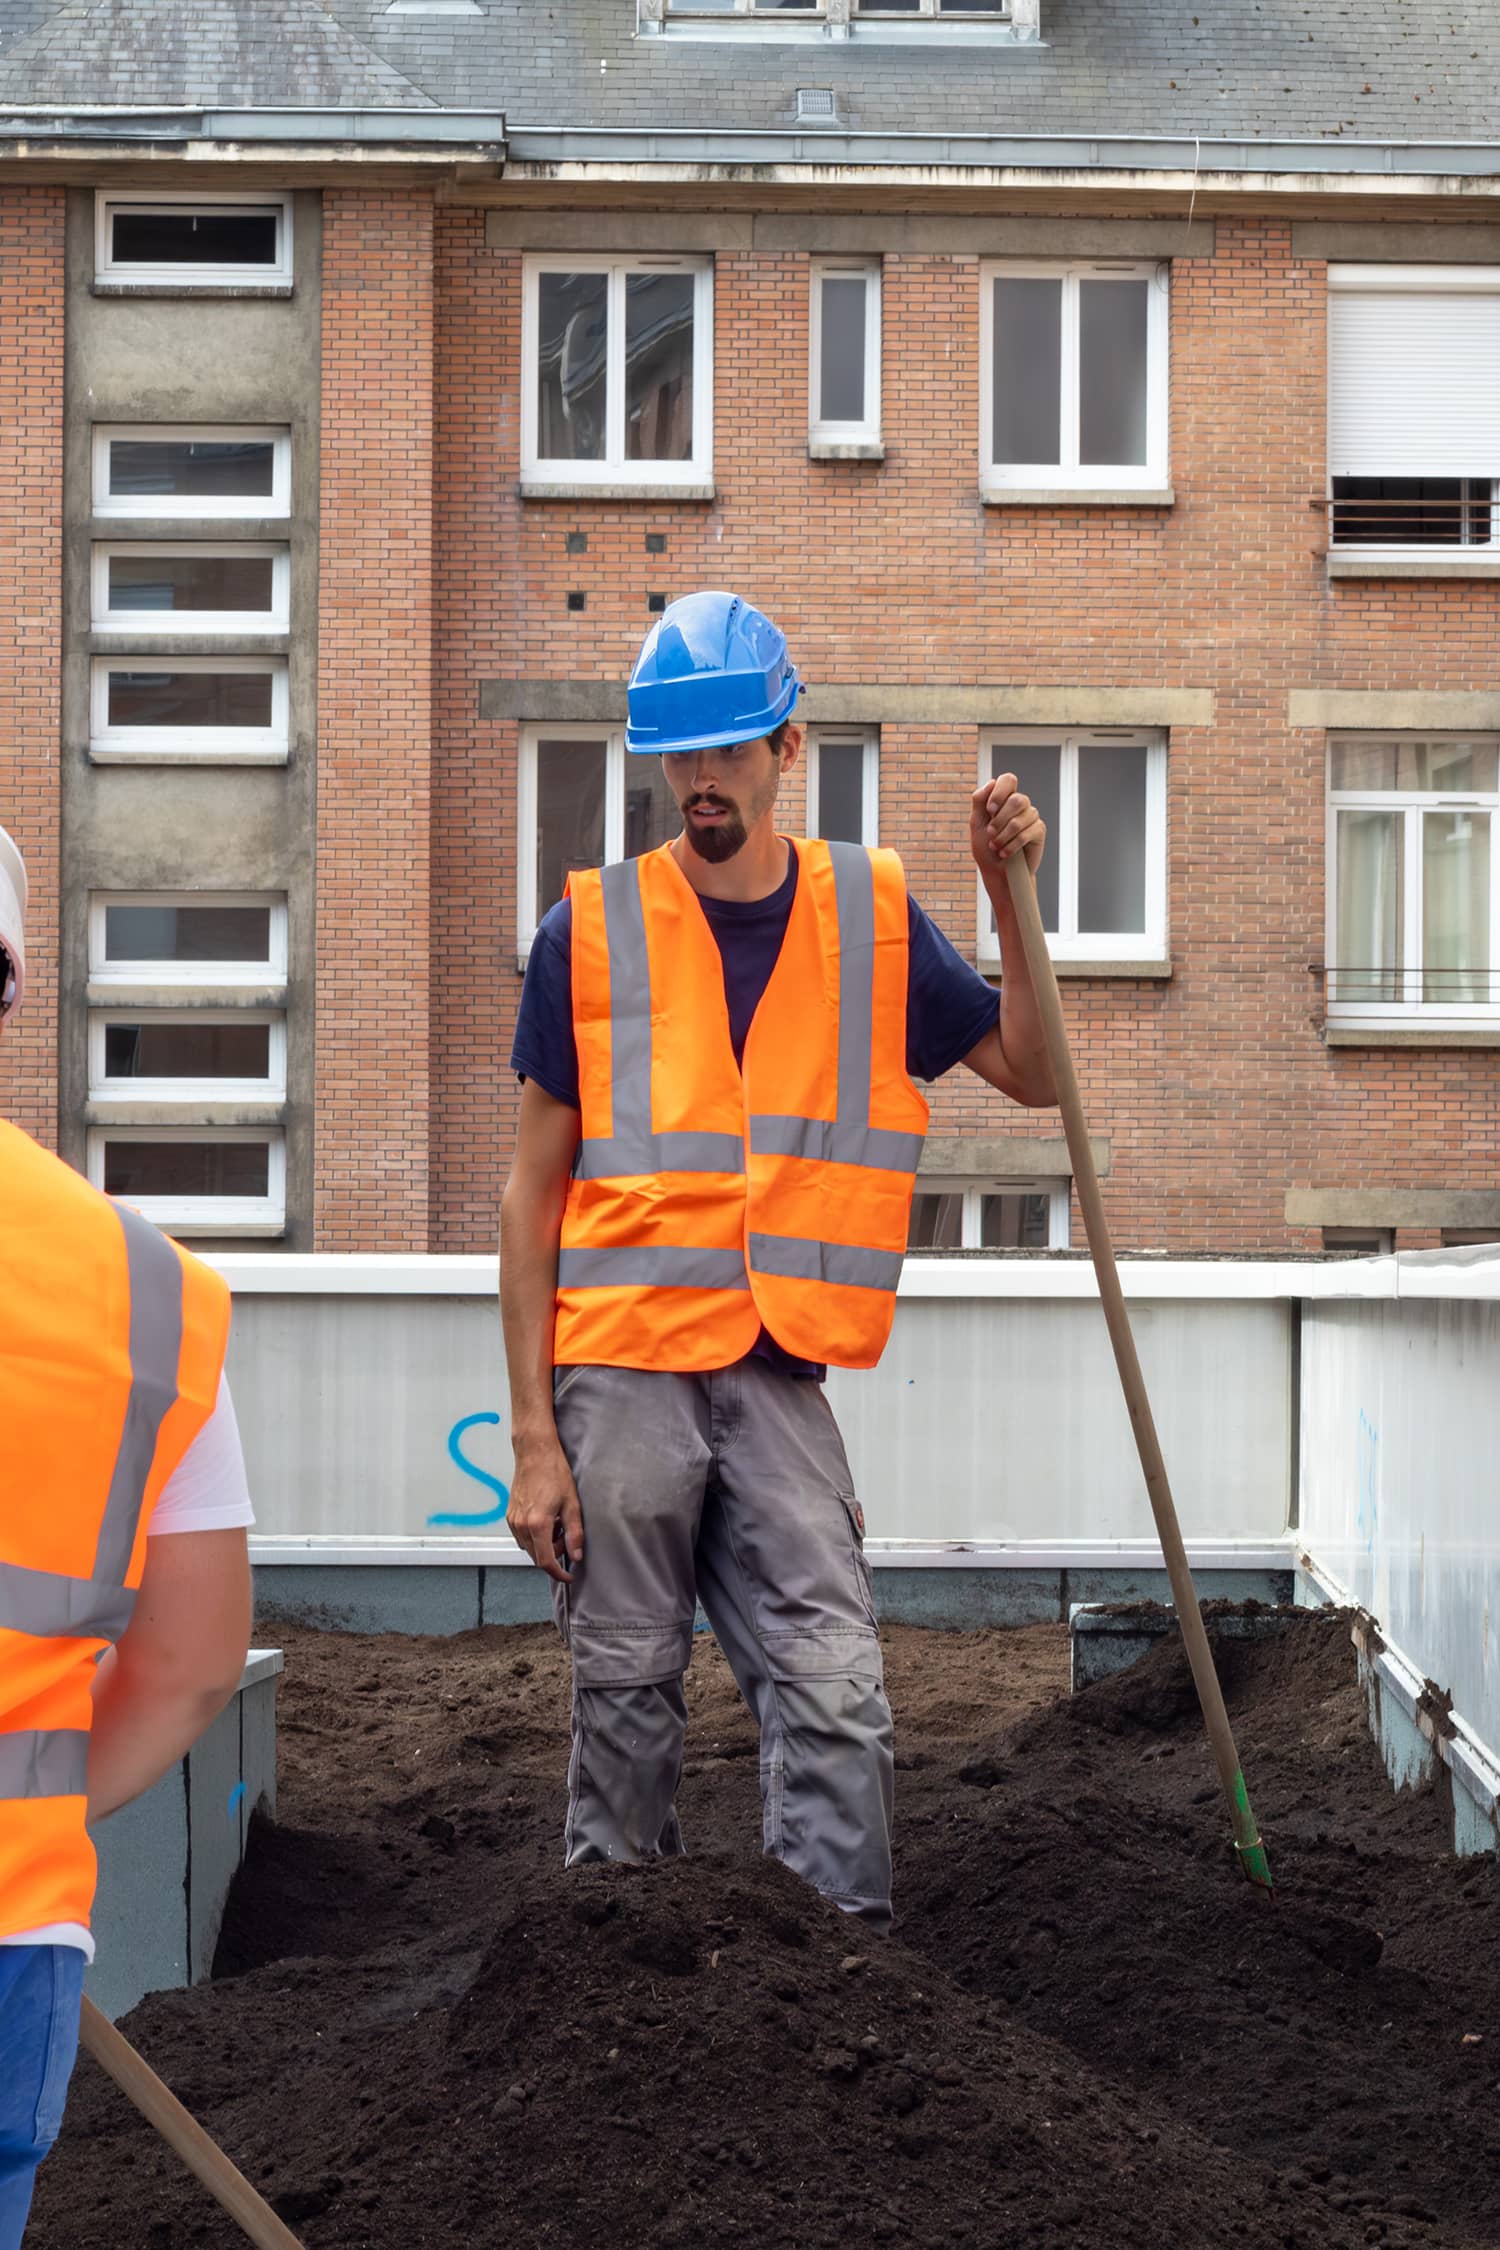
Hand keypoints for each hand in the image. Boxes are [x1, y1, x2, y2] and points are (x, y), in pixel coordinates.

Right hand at [506, 1439, 583, 1583]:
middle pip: (536, 1556)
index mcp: (537, 1524)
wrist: (535, 1452)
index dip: (558, 1573)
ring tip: (558, 1524)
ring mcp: (513, 1520)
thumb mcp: (572, 1503)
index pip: (545, 1561)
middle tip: (568, 1537)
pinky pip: (522, 1536)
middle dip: (554, 1554)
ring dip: (544, 1545)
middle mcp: (521, 1525)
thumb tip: (576, 1555)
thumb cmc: (554, 1473)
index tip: (569, 1576)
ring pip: (529, 1547)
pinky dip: (535, 1536)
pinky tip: (547, 1520)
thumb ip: (574, 1532)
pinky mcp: (510, 1514)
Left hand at [970, 774, 1044, 881]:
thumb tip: (991, 782)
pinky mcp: (1039, 831)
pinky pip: (1027, 834)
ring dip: (1003, 836)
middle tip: (990, 834)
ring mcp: (1031, 817)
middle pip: (1017, 799)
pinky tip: (1005, 853)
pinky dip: (1012, 845)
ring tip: (995, 846)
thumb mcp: (976, 823)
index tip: (990, 810)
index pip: (1008, 780)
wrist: (997, 873)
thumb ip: (980, 801)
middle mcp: (1020, 805)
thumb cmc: (986, 848)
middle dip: (999, 820)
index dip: (999, 792)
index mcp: (1004, 799)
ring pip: (1019, 820)